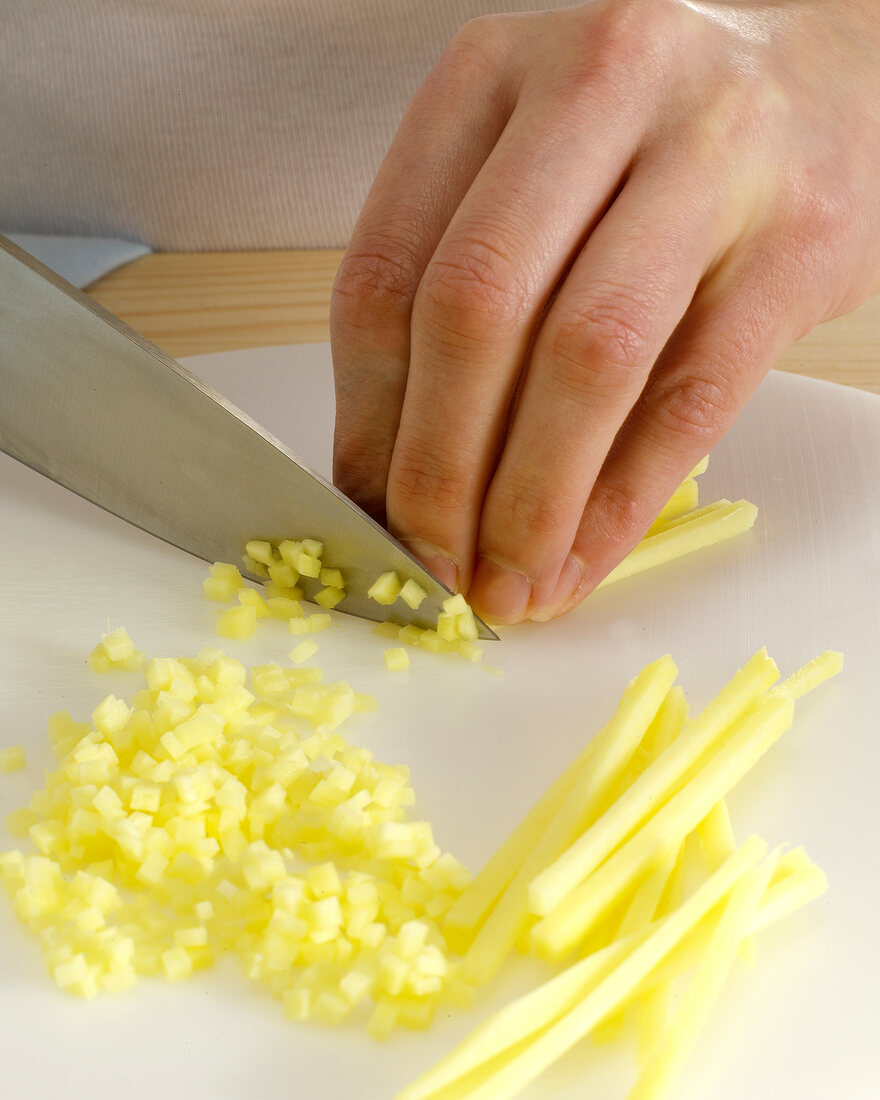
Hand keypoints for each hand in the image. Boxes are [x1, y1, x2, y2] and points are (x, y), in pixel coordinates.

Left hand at [330, 0, 879, 623]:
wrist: (826, 81)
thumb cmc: (649, 145)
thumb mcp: (527, 179)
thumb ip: (459, 296)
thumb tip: (390, 476)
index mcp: (490, 75)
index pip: (389, 273)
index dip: (366, 419)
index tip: (367, 509)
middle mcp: (597, 89)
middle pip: (478, 311)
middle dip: (440, 471)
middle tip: (430, 564)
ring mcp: (712, 159)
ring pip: (588, 360)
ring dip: (531, 502)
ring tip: (507, 585)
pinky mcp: (799, 245)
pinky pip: (691, 402)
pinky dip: (622, 503)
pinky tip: (581, 559)